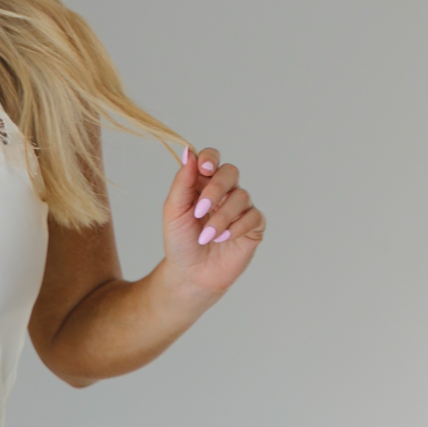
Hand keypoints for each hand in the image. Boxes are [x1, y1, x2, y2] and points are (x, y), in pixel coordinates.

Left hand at [161, 145, 265, 298]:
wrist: (190, 274)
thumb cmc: (180, 242)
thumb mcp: (174, 211)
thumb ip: (182, 182)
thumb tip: (188, 152)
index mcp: (203, 183)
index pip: (211, 158)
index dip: (210, 158)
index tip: (203, 167)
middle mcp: (224, 191)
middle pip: (230, 172)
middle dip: (216, 189)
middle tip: (200, 211)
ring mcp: (240, 208)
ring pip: (241, 196)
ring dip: (222, 217)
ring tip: (207, 237)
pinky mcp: (253, 226)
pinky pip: (253, 217)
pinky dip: (237, 227)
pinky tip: (223, 239)